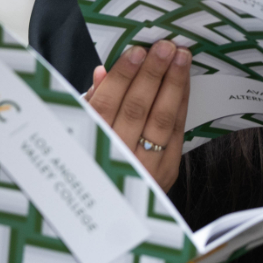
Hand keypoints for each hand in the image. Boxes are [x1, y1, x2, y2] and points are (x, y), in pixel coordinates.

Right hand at [85, 42, 190, 188]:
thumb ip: (90, 104)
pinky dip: (181, 105)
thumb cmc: (89, 165)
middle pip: (137, 109)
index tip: (136, 51)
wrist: (109, 216)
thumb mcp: (77, 134)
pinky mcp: (165, 172)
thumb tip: (102, 73)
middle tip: (165, 46)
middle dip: (153, 74)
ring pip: (161, 120)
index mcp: (90, 145)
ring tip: (180, 57)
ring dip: (173, 85)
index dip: (123, 76)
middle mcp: (117, 157)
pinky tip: (184, 83)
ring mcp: (144, 167)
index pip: (107, 105)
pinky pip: (176, 133)